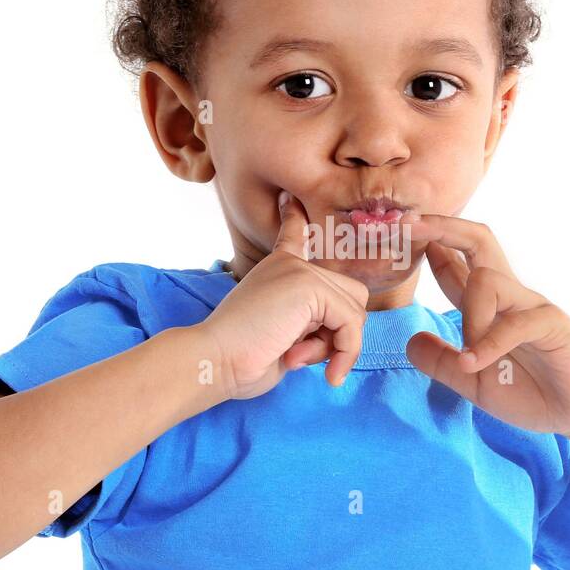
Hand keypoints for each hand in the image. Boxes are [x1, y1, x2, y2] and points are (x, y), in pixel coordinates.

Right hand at [198, 191, 370, 399]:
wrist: (215, 359)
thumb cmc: (243, 358)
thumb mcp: (282, 334)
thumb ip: (309, 322)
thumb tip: (346, 328)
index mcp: (277, 270)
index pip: (292, 235)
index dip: (293, 218)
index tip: (288, 199)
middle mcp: (290, 264)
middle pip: (350, 294)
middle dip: (338, 333)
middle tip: (302, 355)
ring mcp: (301, 271)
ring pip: (354, 311)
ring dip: (336, 346)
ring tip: (297, 356)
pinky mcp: (310, 286)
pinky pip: (351, 323)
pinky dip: (345, 352)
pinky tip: (326, 371)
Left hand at [402, 215, 569, 443]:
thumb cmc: (536, 394)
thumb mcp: (475, 383)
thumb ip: (443, 363)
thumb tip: (410, 341)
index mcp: (491, 307)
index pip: (455, 262)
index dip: (426, 245)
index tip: (395, 231)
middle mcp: (511, 296)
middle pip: (478, 240)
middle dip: (441, 227)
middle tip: (407, 225)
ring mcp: (533, 306)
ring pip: (489, 279)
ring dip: (468, 314)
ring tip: (467, 357)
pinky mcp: (553, 325)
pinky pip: (514, 324)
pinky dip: (488, 344)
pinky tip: (475, 364)